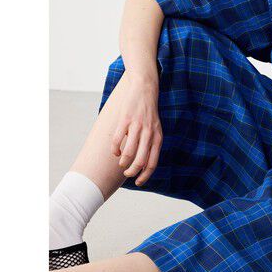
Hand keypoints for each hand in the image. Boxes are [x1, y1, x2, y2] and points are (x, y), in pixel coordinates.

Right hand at [111, 70, 162, 185]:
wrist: (145, 89)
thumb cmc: (149, 113)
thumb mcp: (156, 128)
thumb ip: (151, 144)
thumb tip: (143, 164)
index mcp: (157, 137)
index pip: (152, 162)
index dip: (145, 175)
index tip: (138, 182)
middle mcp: (149, 133)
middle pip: (140, 160)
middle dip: (132, 172)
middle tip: (127, 173)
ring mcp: (137, 126)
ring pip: (129, 152)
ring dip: (123, 162)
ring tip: (121, 162)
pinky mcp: (125, 120)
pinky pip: (117, 140)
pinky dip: (114, 149)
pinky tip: (114, 152)